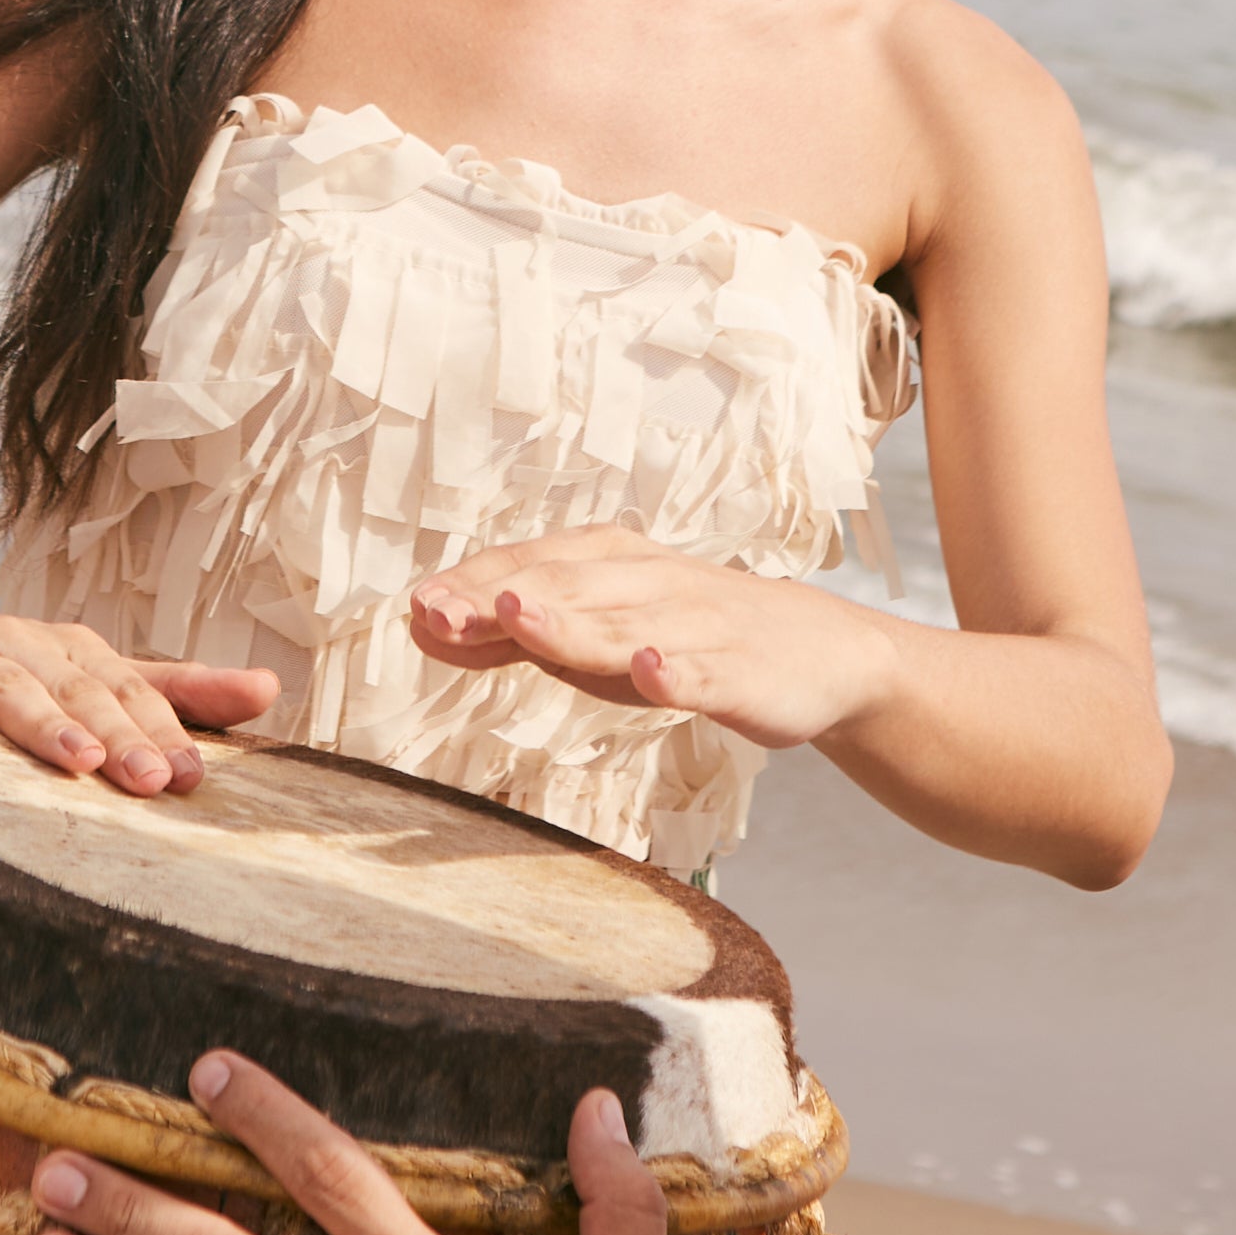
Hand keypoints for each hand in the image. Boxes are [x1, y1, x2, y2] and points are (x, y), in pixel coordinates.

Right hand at [0, 578, 277, 795]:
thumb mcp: (81, 676)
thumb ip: (169, 690)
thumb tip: (268, 688)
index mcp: (72, 654)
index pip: (130, 688)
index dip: (165, 729)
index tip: (199, 776)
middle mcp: (25, 647)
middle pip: (79, 690)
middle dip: (120, 735)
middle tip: (158, 782)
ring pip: (11, 685)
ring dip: (45, 720)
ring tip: (80, 758)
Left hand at [404, 527, 878, 749]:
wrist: (818, 651)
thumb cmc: (685, 636)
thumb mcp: (598, 632)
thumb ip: (517, 634)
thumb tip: (426, 625)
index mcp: (609, 562)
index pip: (529, 567)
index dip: (471, 588)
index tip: (416, 610)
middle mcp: (648, 582)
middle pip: (567, 588)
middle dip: (500, 599)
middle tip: (440, 612)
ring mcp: (696, 625)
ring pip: (625, 625)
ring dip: (571, 621)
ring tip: (520, 616)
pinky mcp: (740, 672)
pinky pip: (704, 672)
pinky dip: (676, 670)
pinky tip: (651, 669)